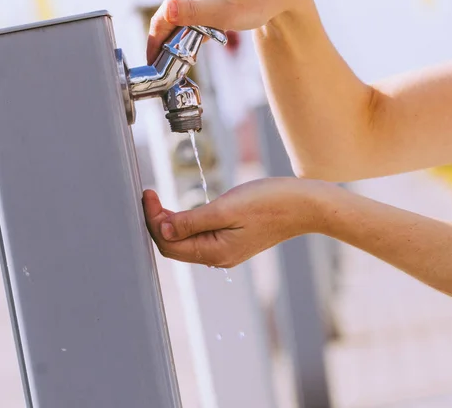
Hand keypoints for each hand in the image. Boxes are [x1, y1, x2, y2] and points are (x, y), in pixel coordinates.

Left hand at [142, 178, 330, 267]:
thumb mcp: (226, 209)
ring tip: (159, 201)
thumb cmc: (269, 203)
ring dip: (170, 223)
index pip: (170, 243)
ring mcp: (226, 251)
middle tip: (149, 195)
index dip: (152, 221)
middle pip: (175, 245)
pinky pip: (201, 237)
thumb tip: (164, 230)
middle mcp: (218, 257)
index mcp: (215, 252)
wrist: (304, 205)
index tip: (147, 194)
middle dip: (157, 222)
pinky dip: (186, 224)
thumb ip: (192, 221)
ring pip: (187, 242)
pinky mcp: (234, 241)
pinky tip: (182, 210)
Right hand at [147, 0, 314, 63]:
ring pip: (175, 6)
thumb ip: (196, 14)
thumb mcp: (229, 14)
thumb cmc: (259, 3)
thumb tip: (166, 11)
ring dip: (186, 24)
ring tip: (213, 33)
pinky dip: (193, 13)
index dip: (156, 44)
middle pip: (167, 12)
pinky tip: (211, 20)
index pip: (162, 17)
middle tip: (193, 54)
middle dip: (175, 35)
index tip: (155, 65)